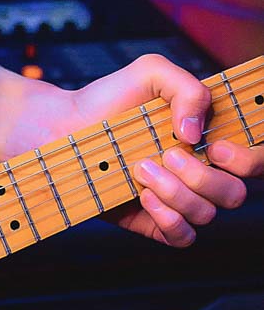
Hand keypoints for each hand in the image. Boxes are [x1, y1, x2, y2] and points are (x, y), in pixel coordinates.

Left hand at [45, 54, 261, 245]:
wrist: (65, 128)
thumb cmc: (109, 100)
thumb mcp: (150, 73)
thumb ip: (187, 88)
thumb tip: (196, 132)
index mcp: (211, 139)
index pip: (255, 159)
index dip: (251, 159)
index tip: (218, 146)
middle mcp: (202, 171)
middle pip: (236, 193)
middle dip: (204, 176)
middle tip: (169, 153)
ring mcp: (180, 199)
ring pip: (208, 213)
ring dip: (176, 191)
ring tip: (141, 167)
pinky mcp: (156, 222)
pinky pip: (184, 237)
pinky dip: (168, 219)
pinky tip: (144, 196)